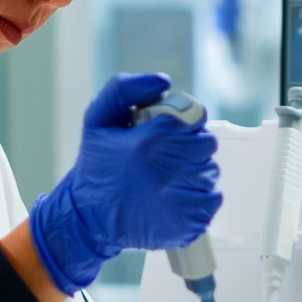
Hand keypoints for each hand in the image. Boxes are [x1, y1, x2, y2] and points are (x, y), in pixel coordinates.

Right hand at [29, 73, 222, 293]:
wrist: (88, 219)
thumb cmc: (97, 166)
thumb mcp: (98, 119)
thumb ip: (125, 89)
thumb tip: (163, 80)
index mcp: (151, 140)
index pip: (195, 116)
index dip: (183, 121)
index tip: (166, 132)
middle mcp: (171, 169)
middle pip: (206, 143)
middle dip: (189, 145)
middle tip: (164, 155)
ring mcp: (183, 198)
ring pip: (210, 170)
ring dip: (193, 171)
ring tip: (164, 178)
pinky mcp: (191, 222)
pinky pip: (212, 198)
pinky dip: (198, 196)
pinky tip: (173, 197)